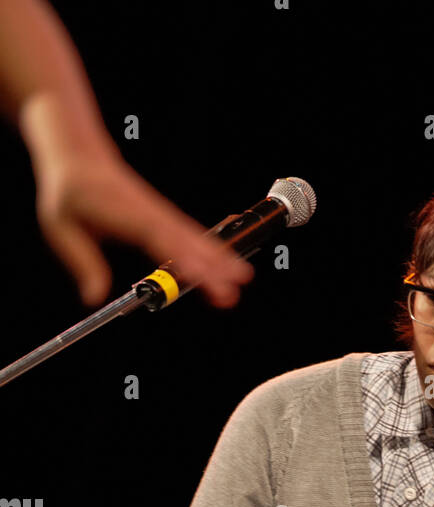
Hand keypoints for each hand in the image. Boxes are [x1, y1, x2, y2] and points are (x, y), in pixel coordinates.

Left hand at [32, 144, 253, 306]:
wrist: (76, 151)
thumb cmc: (67, 189)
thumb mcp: (60, 227)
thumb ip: (82, 261)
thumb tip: (94, 297)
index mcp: (123, 213)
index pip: (158, 239)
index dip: (181, 258)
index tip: (201, 277)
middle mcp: (148, 212)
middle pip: (186, 242)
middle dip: (212, 267)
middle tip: (232, 290)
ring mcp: (159, 212)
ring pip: (194, 237)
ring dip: (220, 258)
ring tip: (242, 279)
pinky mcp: (163, 215)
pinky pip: (190, 234)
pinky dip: (211, 249)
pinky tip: (228, 263)